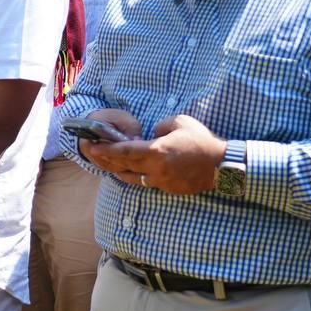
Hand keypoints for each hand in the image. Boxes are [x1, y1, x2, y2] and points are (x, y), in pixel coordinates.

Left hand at [83, 114, 226, 194]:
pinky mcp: (168, 188)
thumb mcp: (179, 122)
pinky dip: (134, 176)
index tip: (92, 145)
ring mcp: (161, 181)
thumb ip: (160, 127)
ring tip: (104, 163)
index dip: (105, 149)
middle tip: (89, 151)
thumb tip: (153, 133)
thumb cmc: (201, 140)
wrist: (221, 166)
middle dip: (104, 158)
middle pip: (123, 165)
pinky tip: (128, 171)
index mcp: (156, 152)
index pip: (124, 151)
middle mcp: (155, 169)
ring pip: (131, 177)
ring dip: (116, 170)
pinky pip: (145, 182)